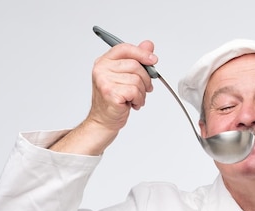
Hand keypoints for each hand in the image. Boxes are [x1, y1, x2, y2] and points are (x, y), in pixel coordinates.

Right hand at [50, 40, 157, 154]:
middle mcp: (101, 69)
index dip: (141, 53)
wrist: (104, 120)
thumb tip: (148, 45)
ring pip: (137, 80)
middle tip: (144, 89)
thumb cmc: (114, 99)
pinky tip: (132, 104)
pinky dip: (139, 100)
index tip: (153, 60)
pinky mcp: (110, 93)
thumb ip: (136, 59)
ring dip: (142, 93)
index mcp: (104, 61)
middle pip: (135, 65)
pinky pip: (135, 91)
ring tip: (134, 99)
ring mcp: (104, 81)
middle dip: (145, 79)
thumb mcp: (125, 76)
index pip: (124, 49)